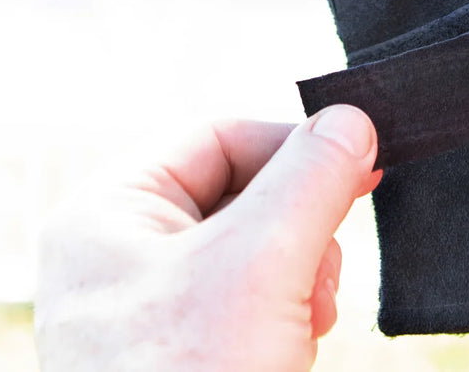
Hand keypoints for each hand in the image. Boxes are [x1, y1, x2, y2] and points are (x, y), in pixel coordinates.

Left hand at [34, 106, 380, 371]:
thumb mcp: (262, 265)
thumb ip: (311, 179)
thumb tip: (352, 121)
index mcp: (109, 212)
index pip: (220, 134)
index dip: (294, 147)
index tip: (360, 171)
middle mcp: (121, 250)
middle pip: (241, 187)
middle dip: (298, 225)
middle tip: (319, 272)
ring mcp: (149, 304)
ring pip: (254, 242)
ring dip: (299, 271)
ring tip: (304, 320)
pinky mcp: (180, 348)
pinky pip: (250, 294)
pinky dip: (285, 309)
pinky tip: (292, 345)